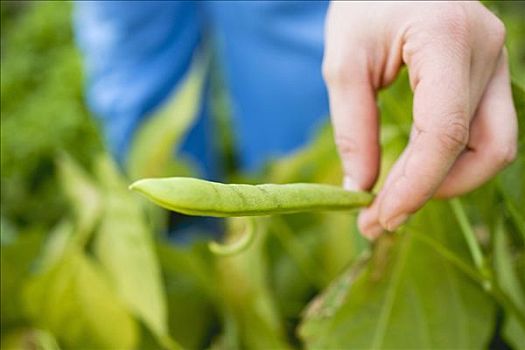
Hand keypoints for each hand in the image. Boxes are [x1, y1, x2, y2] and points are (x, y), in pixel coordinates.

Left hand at [323, 2, 517, 238]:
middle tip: (375, 221)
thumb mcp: (344, 61)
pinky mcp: (488, 74)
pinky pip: (480, 132)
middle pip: (476, 149)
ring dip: (443, 182)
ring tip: (390, 201)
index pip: (444, 131)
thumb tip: (361, 188)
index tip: (381, 218)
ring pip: (490, 147)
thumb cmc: (363, 2)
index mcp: (447, 38)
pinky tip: (409, 173)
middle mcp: (487, 50)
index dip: (416, 185)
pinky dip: (447, 160)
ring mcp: (495, 62)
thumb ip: (353, 126)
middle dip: (427, 192)